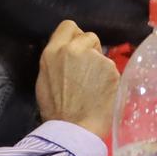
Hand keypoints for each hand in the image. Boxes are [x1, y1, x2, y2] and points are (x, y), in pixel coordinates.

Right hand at [36, 20, 117, 139]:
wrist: (74, 130)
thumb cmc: (55, 110)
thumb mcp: (44, 79)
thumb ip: (57, 59)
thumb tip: (68, 52)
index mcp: (53, 51)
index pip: (68, 26)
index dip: (75, 36)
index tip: (77, 48)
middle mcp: (74, 49)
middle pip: (89, 36)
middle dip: (90, 50)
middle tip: (86, 71)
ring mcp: (95, 58)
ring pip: (102, 54)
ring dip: (99, 66)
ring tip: (93, 87)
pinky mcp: (111, 69)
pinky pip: (111, 69)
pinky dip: (109, 78)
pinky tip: (103, 93)